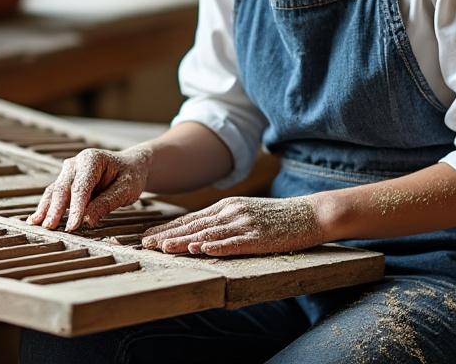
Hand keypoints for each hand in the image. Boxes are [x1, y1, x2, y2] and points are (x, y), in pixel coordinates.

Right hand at [27, 146, 152, 231]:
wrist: (130, 166)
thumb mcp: (126, 189)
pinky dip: (46, 207)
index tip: (72, 226)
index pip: (80, 187)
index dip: (76, 208)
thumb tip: (87, 220)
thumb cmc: (130, 176)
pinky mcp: (66, 182)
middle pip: (62, 188)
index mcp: (92, 160)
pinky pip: (53, 195)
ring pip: (54, 191)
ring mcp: (68, 172)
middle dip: (55, 209)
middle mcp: (75, 163)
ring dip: (46, 209)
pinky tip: (36, 219)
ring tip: (37, 225)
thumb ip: (106, 203)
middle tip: (50, 228)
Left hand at [139, 196, 324, 256]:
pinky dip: (217, 246)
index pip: (190, 219)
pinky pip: (235, 243)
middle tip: (145, 245)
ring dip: (184, 242)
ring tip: (164, 248)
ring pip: (209, 234)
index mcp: (226, 206)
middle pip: (194, 226)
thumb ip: (223, 220)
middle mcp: (231, 212)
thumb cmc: (277, 217)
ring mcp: (245, 224)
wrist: (310, 213)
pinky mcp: (260, 237)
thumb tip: (197, 233)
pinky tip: (201, 250)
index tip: (147, 237)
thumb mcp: (246, 212)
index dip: (168, 228)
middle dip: (168, 235)